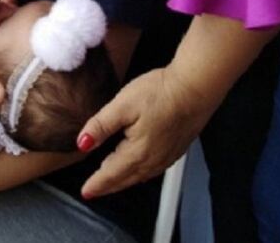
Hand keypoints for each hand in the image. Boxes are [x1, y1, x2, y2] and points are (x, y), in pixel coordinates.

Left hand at [77, 65, 215, 198]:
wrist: (196, 87)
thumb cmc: (160, 93)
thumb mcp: (122, 105)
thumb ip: (101, 126)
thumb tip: (82, 144)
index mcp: (137, 152)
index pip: (111, 174)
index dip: (96, 184)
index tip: (85, 192)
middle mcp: (153, 160)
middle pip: (126, 180)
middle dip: (108, 186)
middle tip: (94, 191)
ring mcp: (167, 157)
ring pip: (140, 177)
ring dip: (124, 182)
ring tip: (111, 183)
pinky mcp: (177, 149)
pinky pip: (154, 170)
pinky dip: (140, 174)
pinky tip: (137, 169)